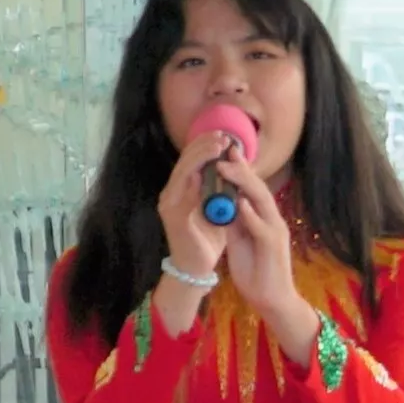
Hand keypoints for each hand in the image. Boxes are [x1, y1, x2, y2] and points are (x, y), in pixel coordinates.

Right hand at [155, 126, 233, 289]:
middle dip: (204, 147)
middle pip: (186, 163)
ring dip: (200, 160)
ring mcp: (170, 205)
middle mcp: (171, 193)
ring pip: (183, 175)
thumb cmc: (209, 238)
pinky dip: (194, 186)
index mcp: (181, 189)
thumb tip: (233, 168)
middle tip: (223, 136)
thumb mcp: (218, 209)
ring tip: (217, 148)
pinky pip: (183, 199)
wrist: (198, 267)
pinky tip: (203, 175)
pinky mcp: (174, 220)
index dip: (206, 146)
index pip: (192, 161)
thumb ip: (220, 190)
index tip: (224, 135)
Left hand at [214, 147, 291, 311]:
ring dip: (244, 183)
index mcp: (264, 219)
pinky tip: (239, 202)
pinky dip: (250, 214)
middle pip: (258, 189)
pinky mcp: (273, 247)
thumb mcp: (240, 241)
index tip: (225, 150)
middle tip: (225, 150)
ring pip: (262, 201)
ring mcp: (276, 233)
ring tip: (227, 167)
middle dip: (241, 169)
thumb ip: (234, 222)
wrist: (272, 300)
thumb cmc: (256, 272)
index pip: (251, 189)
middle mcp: (273, 221)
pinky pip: (262, 227)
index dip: (240, 169)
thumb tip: (223, 203)